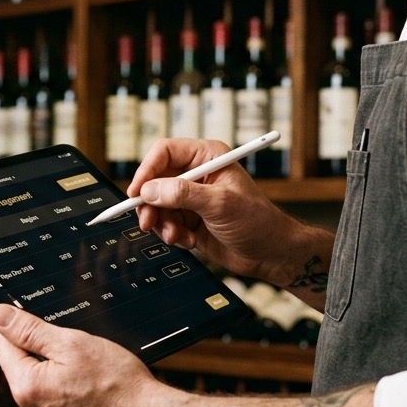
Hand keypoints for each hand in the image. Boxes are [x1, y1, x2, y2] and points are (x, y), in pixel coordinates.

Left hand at [0, 304, 183, 406]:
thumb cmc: (120, 385)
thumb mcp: (74, 344)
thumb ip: (30, 329)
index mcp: (27, 388)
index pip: (5, 347)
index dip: (20, 329)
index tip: (37, 323)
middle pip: (24, 373)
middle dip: (44, 360)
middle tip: (79, 355)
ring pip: (42, 397)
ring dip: (58, 385)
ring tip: (92, 382)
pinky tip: (95, 402)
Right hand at [130, 138, 306, 284]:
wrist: (269, 254)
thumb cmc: (256, 221)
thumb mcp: (219, 204)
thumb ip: (183, 195)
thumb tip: (149, 190)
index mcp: (208, 156)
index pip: (165, 153)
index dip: (147, 171)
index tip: (137, 193)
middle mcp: (197, 174)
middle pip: (155, 180)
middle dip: (151, 204)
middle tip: (149, 222)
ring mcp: (192, 198)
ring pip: (157, 205)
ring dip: (162, 224)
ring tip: (178, 237)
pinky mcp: (189, 219)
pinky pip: (166, 223)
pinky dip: (172, 235)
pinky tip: (189, 242)